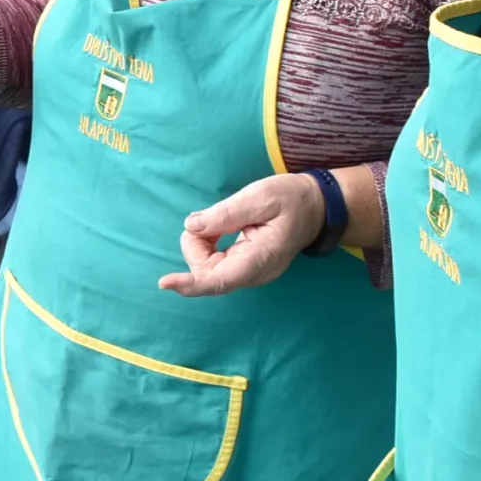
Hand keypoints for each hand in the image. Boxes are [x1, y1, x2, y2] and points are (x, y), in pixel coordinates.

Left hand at [159, 173, 320, 296]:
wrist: (315, 207)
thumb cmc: (292, 199)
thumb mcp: (261, 197)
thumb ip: (226, 213)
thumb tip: (192, 226)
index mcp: (260, 259)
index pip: (219, 280)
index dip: (189, 283)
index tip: (165, 282)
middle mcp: (253, 274)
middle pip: (205, 272)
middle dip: (196, 245)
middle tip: (212, 218)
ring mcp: (248, 274)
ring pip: (206, 268)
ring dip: (202, 244)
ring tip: (222, 220)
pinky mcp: (243, 268)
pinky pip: (213, 264)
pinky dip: (208, 245)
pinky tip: (220, 229)